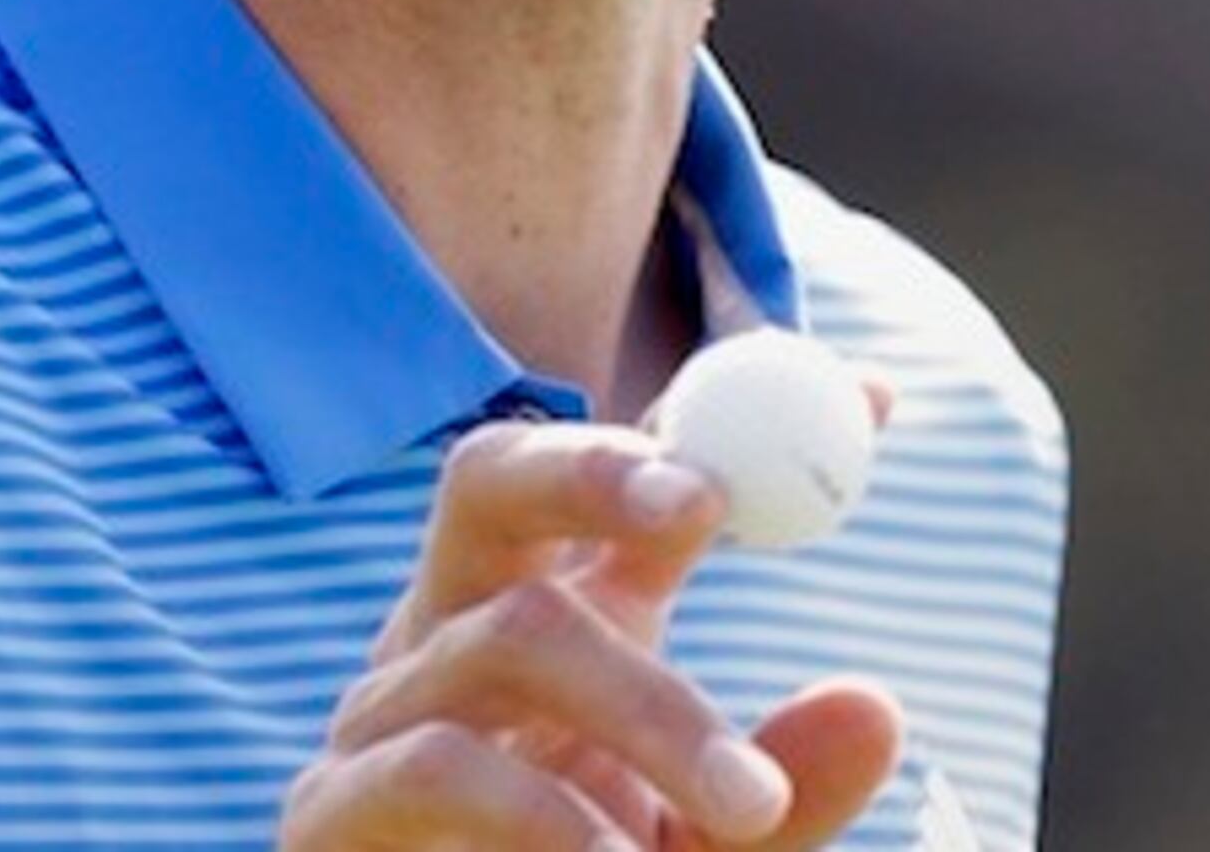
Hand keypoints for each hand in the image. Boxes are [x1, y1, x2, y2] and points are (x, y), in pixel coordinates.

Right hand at [280, 419, 905, 848]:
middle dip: (597, 465)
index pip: (626, 478)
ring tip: (748, 809)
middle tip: (705, 501)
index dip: (720, 426)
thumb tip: (875, 706)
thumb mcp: (713, 843)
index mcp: (559, 612)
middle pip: (491, 476)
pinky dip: (545, 814)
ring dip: (650, 712)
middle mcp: (460, 632)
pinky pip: (438, 765)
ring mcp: (384, 710)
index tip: (859, 402)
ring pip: (512, 636)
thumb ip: (790, 785)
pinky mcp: (334, 805)